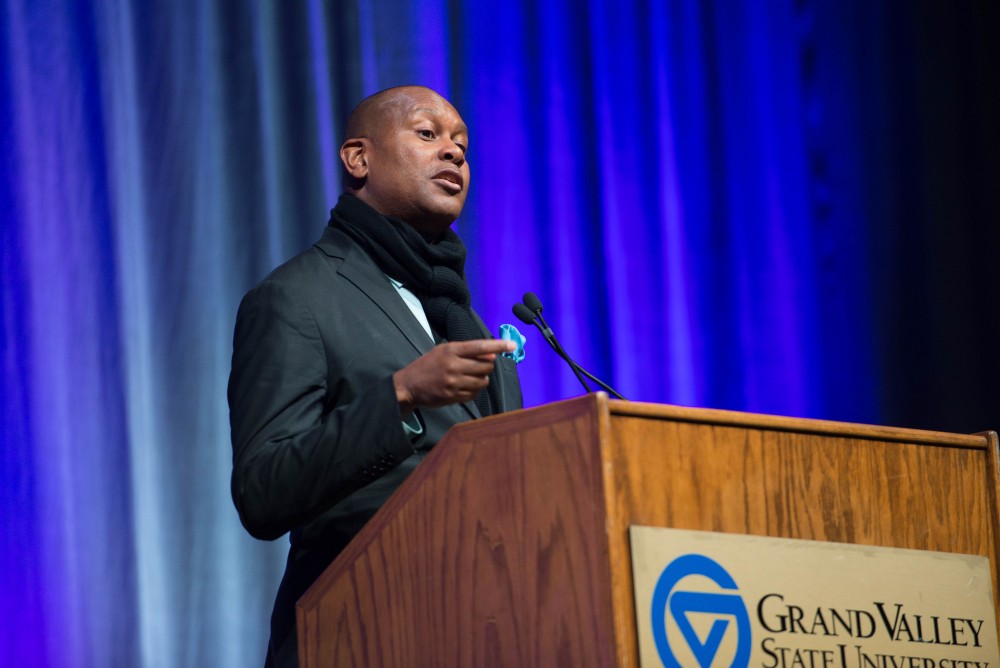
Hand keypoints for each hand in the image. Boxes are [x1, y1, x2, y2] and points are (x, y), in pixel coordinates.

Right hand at [393, 339, 516, 412]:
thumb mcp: (443, 350)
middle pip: (486, 365)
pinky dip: (474, 390)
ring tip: (472, 376)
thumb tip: (491, 355)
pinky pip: (475, 394)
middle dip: (488, 365)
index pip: (480, 346)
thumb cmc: (428, 365)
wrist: (409, 385)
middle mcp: (453, 365)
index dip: (498, 346)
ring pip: (483, 381)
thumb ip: (466, 351)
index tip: (512, 345)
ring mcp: (453, 382)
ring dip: (482, 378)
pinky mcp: (453, 396)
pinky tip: (465, 386)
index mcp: (451, 350)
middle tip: (482, 365)